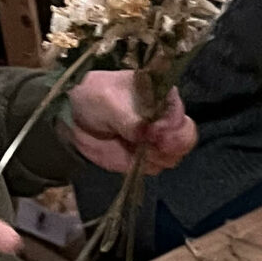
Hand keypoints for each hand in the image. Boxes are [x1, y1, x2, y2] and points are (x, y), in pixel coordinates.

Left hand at [65, 74, 196, 175]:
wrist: (75, 120)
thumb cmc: (93, 98)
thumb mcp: (108, 101)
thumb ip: (131, 117)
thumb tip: (148, 134)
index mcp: (160, 94)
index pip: (179, 111)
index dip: (172, 124)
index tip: (154, 132)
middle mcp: (165, 116)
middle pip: (186, 136)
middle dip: (172, 145)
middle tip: (151, 146)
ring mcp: (160, 138)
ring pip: (175, 154)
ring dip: (157, 156)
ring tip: (136, 148)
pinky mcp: (151, 156)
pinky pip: (159, 166)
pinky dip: (147, 165)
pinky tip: (132, 155)